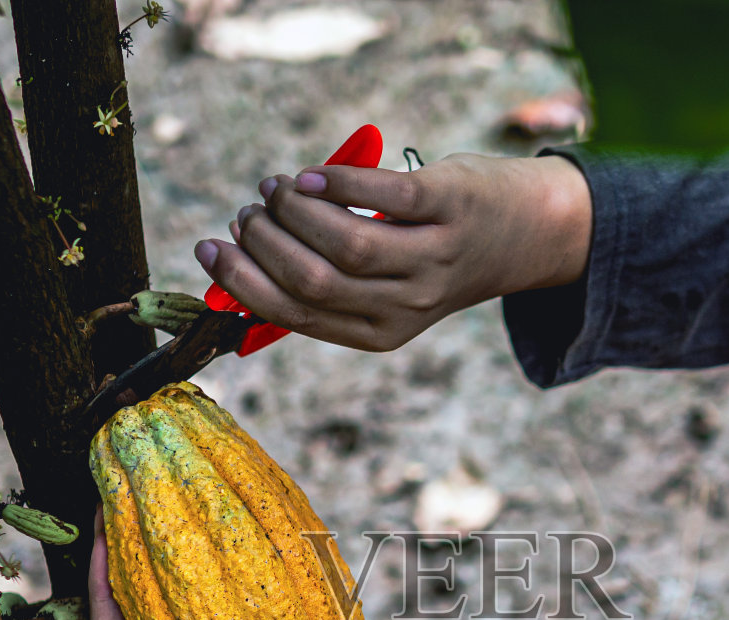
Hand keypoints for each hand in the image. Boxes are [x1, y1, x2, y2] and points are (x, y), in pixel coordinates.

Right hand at [194, 152, 591, 350]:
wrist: (520, 235)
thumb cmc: (430, 256)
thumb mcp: (384, 289)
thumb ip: (327, 286)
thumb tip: (238, 268)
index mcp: (379, 333)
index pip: (295, 315)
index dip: (243, 282)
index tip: (208, 247)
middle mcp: (408, 305)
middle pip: (314, 281)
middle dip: (262, 243)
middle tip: (248, 211)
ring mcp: (433, 258)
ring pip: (346, 244)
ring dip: (295, 211)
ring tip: (276, 188)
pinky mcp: (451, 208)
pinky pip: (385, 198)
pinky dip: (338, 183)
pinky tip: (310, 176)